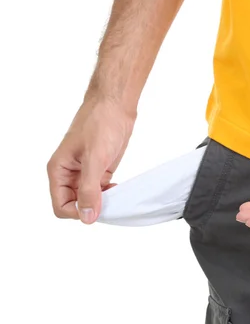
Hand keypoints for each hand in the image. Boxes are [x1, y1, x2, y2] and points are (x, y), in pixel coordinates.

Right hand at [47, 97, 134, 223]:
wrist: (115, 106)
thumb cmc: (100, 124)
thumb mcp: (95, 158)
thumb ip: (89, 189)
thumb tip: (87, 216)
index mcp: (58, 171)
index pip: (60, 206)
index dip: (77, 212)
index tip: (97, 208)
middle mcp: (68, 174)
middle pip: (74, 205)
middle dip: (90, 208)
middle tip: (109, 201)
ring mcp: (84, 173)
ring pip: (88, 200)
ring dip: (101, 202)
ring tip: (115, 194)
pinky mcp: (99, 171)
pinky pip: (100, 191)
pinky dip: (108, 194)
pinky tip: (117, 188)